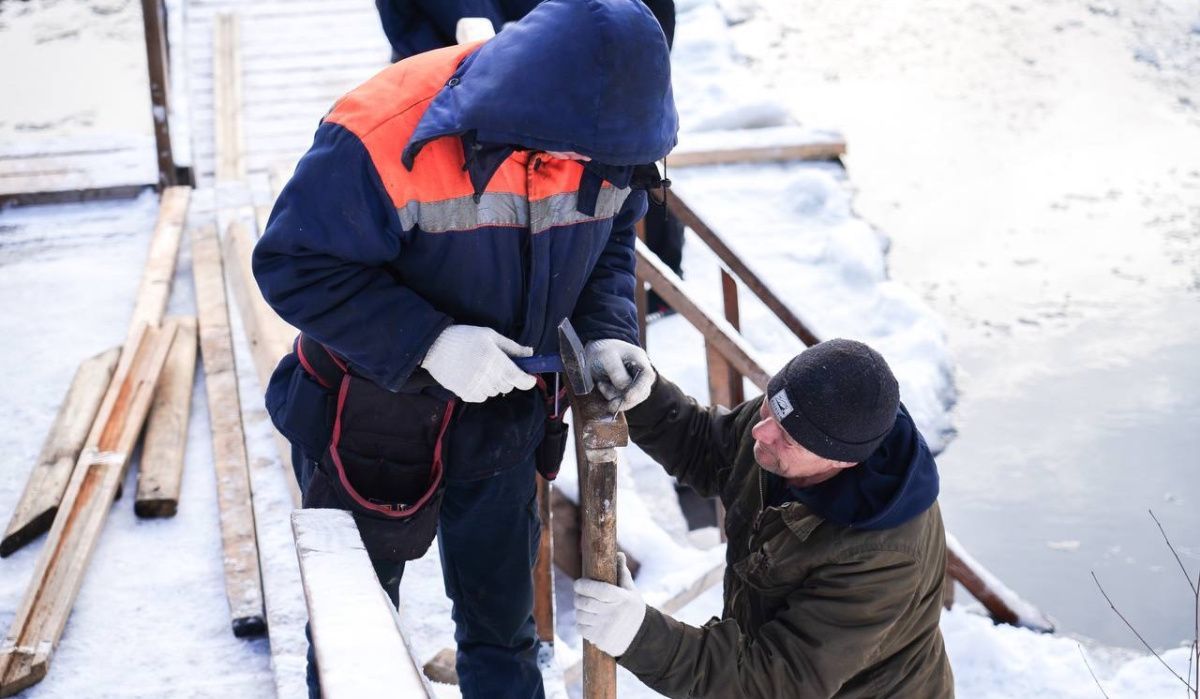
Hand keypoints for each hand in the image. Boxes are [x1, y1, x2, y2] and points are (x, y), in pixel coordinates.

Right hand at [420, 325, 535, 401]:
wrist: (434, 346)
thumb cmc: (464, 337)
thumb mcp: (490, 335)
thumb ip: (512, 347)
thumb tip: (530, 353)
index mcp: (495, 360)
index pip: (518, 378)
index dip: (528, 381)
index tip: (530, 379)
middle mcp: (487, 376)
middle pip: (508, 386)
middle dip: (507, 377)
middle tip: (498, 365)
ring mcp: (475, 386)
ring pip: (495, 392)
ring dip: (493, 383)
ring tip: (482, 369)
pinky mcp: (465, 393)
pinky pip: (481, 397)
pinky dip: (481, 390)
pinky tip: (473, 376)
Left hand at [573, 552, 645, 657]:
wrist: (641, 637)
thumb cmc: (633, 609)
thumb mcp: (631, 591)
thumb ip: (623, 573)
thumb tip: (619, 553)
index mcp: (622, 599)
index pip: (598, 590)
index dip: (584, 586)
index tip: (578, 583)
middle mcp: (614, 614)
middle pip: (586, 603)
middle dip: (578, 597)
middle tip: (578, 594)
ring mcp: (606, 628)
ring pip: (581, 616)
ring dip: (579, 610)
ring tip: (583, 607)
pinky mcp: (601, 640)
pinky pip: (581, 629)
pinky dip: (581, 623)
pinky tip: (587, 620)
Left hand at [583, 339, 654, 411]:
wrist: (597, 348)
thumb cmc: (603, 349)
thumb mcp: (606, 356)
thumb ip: (616, 371)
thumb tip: (624, 388)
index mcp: (640, 360)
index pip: (647, 377)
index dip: (639, 389)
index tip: (627, 397)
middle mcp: (641, 373)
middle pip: (642, 393)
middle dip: (625, 400)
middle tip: (610, 404)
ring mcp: (635, 383)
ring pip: (632, 399)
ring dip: (614, 397)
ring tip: (601, 384)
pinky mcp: (627, 390)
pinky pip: (623, 400)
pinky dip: (611, 397)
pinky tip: (602, 386)